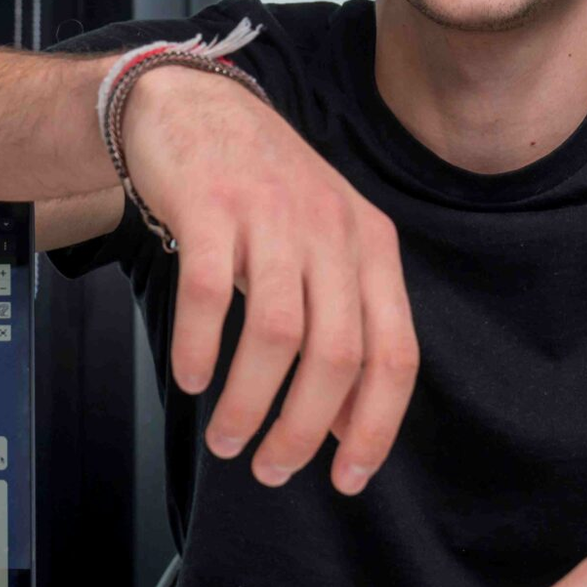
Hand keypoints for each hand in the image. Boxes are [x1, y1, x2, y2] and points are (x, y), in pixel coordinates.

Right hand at [119, 63, 418, 493]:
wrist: (195, 106)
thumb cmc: (262, 193)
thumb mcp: (323, 249)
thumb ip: (344, 327)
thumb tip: (351, 428)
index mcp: (372, 248)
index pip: (394, 355)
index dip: (375, 427)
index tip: (347, 480)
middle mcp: (333, 231)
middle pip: (337, 354)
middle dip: (304, 429)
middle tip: (270, 469)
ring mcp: (273, 216)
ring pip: (277, 334)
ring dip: (249, 401)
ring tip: (226, 441)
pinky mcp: (213, 206)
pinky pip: (210, 293)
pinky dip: (201, 347)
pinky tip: (191, 378)